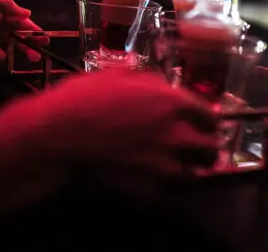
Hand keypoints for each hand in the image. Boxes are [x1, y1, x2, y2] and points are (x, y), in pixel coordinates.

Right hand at [37, 69, 217, 189]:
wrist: (56, 138)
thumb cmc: (82, 99)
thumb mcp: (118, 75)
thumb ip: (150, 81)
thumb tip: (161, 86)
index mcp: (173, 102)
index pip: (210, 115)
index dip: (206, 119)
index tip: (201, 122)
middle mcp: (177, 134)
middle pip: (211, 147)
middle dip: (204, 145)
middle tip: (194, 146)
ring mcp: (165, 166)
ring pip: (197, 175)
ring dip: (190, 169)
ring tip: (176, 165)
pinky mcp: (149, 191)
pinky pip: (170, 192)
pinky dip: (166, 188)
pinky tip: (153, 179)